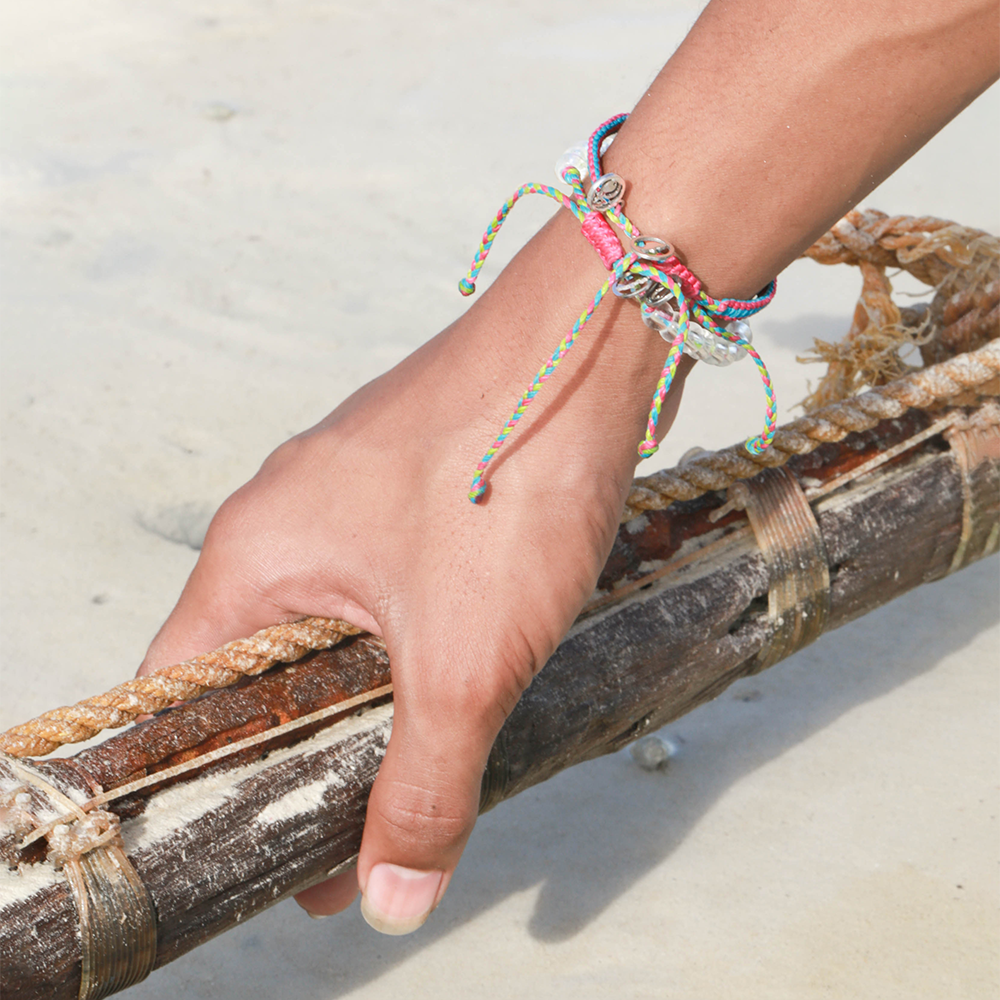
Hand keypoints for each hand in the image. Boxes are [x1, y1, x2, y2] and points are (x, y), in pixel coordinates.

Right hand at [139, 209, 689, 933]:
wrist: (591, 340)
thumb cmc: (508, 472)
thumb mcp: (464, 659)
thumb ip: (422, 782)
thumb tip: (389, 896)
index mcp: (255, 555)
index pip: (186, 695)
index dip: (216, 784)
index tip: (263, 847)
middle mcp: (288, 519)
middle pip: (264, 666)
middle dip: (305, 751)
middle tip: (349, 830)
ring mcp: (352, 496)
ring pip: (335, 625)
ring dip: (367, 698)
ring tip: (410, 768)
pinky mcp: (414, 487)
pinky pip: (388, 586)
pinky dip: (411, 644)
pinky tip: (457, 677)